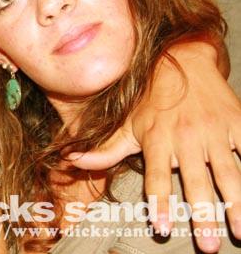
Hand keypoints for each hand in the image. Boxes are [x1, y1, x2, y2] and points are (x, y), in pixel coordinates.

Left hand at [68, 42, 240, 252]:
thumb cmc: (150, 100)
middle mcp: (185, 136)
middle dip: (202, 214)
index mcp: (157, 139)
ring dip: (235, 203)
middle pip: (195, 181)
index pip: (157, 177)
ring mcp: (213, 130)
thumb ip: (105, 149)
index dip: (160, 202)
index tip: (163, 228)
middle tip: (207, 245)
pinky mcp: (237, 123)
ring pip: (227, 172)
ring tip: (239, 231)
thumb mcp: (126, 124)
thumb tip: (72, 162)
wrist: (181, 61)